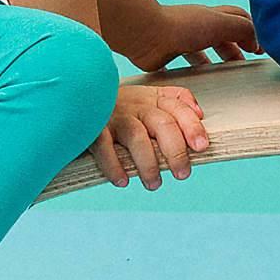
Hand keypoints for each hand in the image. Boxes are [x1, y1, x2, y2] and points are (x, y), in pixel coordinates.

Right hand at [90, 81, 209, 190]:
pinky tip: (122, 181)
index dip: (192, 126)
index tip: (202, 146)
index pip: (178, 107)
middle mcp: (136, 105)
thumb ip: (175, 100)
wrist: (78, 94)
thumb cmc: (120, 103)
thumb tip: (200, 113)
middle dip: (176, 151)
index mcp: (152, 98)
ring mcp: (114, 115)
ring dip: (148, 164)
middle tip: (183, 174)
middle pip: (162, 124)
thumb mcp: (147, 96)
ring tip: (154, 184)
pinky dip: (114, 166)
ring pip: (137, 138)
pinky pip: (104, 147)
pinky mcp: (93, 128)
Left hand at [129, 3, 261, 73]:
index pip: (237, 18)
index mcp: (212, 16)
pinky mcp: (166, 54)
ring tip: (223, 78)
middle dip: (235, 49)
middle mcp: (197, 25)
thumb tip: (258, 40)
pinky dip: (191, 72)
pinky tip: (196, 82)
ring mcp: (181, 39)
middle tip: (244, 66)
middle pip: (221, 35)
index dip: (251, 31)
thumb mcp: (221, 24)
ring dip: (214, 61)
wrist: (147, 34)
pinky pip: (182, 63)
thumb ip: (243, 29)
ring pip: (202, 50)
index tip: (260, 48)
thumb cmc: (183, 26)